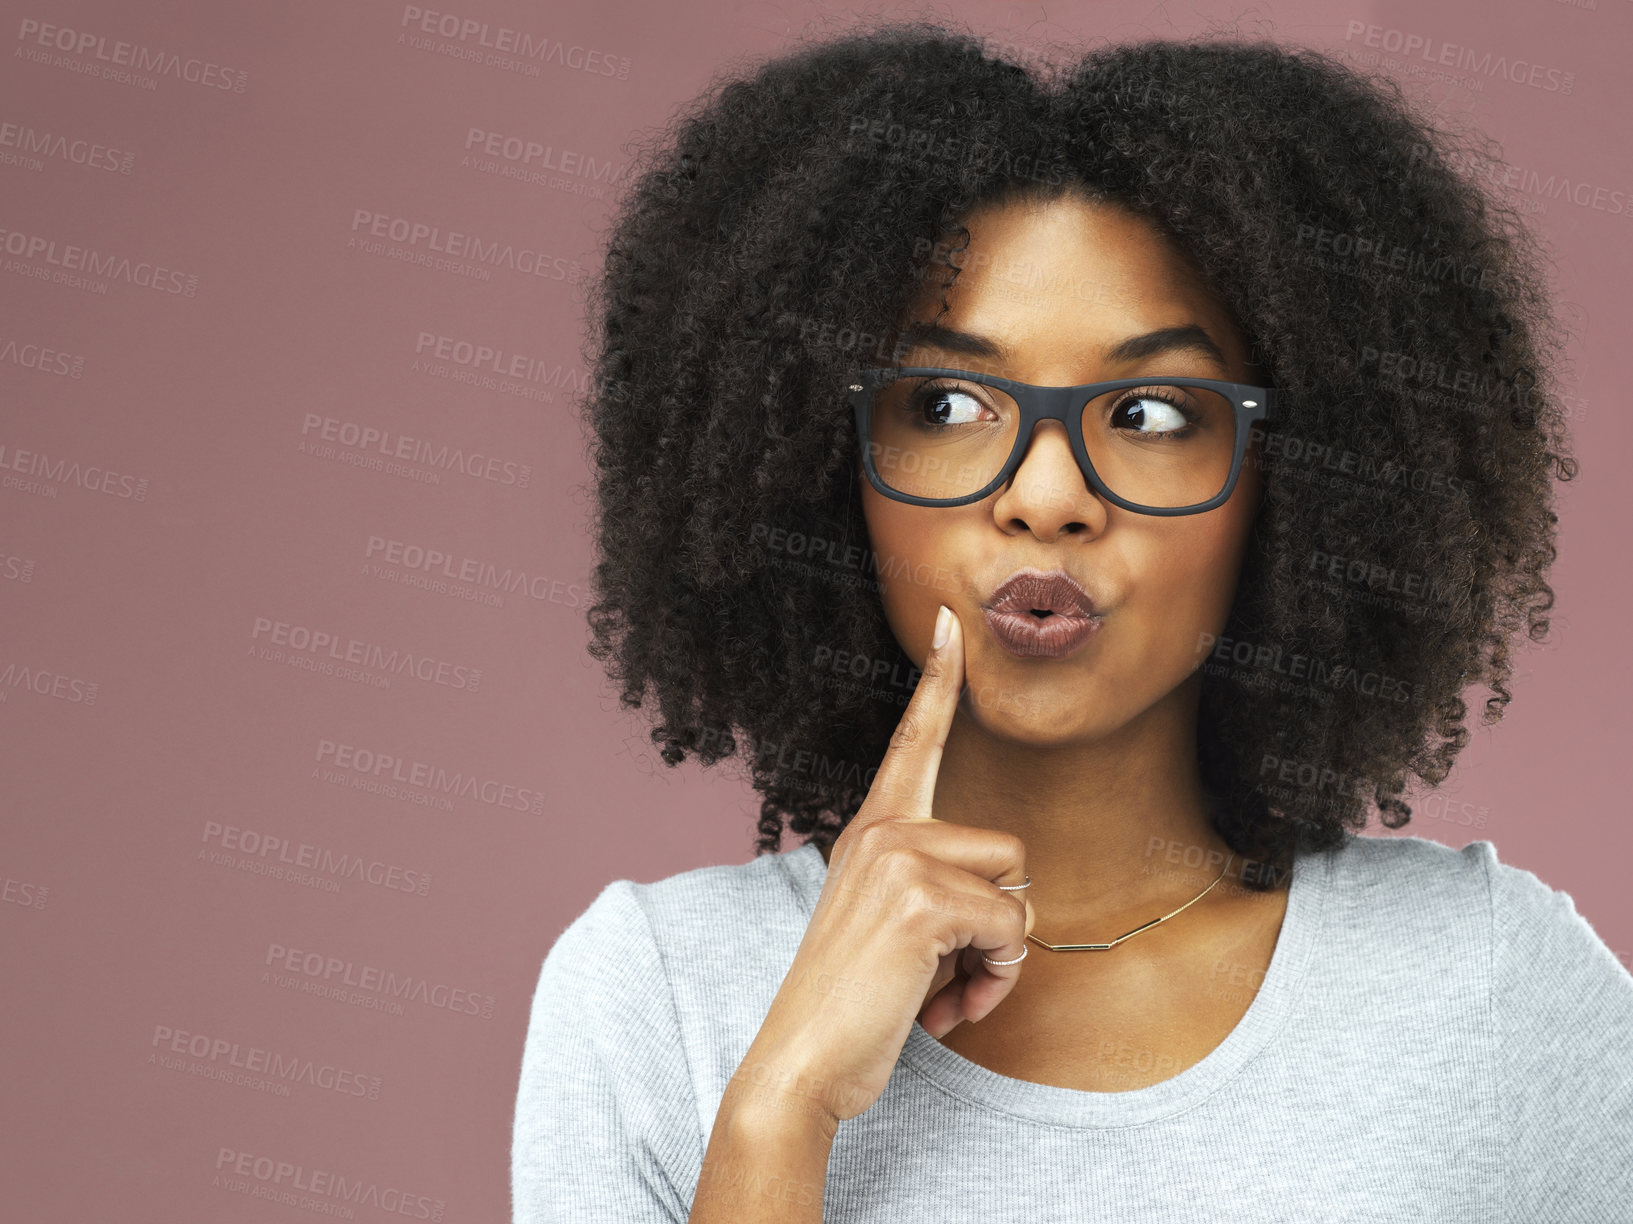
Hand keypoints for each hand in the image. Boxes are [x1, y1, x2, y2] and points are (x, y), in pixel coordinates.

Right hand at [731, 605, 1032, 1128]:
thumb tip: (1017, 910)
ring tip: (946, 993)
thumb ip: (940, 897)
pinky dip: (995, 979)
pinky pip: (1012, 928)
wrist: (802, 1063)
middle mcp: (882, 831)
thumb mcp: (897, 935)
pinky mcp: (920, 895)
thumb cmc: (856, 1007)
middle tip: (952, 977)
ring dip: (1002, 956)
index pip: (911, 742)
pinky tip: (944, 1010)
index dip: (937, 679)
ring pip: (1019, 890)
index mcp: (873, 833)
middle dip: (1004, 926)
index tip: (952, 621)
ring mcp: (898, 855)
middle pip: (1010, 851)